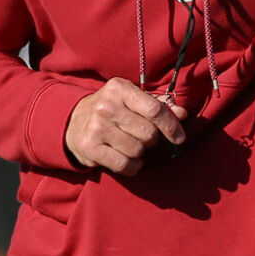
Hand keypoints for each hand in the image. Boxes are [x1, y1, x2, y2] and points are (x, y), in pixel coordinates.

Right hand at [65, 79, 187, 175]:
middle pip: (148, 133)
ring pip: (137, 150)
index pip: (155, 110)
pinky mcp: (90, 148)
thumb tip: (182, 114)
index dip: (171, 126)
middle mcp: (106, 106)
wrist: (72, 122)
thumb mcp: (132, 100)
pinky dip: (131, 167)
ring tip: (128, 145)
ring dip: (139, 153)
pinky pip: (124, 165)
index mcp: (119, 88)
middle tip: (140, 136)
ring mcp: (96, 127)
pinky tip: (125, 159)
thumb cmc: (111, 110)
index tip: (179, 137)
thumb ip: (159, 106)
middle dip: (151, 139)